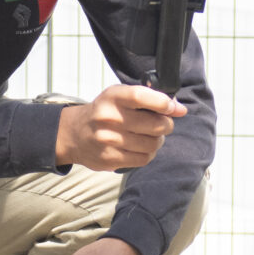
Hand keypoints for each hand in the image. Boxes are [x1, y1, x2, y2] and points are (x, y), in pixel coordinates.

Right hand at [55, 84, 184, 171]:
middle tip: (163, 124)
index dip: (164, 103)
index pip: (142, 96)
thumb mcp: (119, 97)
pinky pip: (143, 158)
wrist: (75, 133)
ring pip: (152, 143)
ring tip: (151, 136)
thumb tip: (178, 108)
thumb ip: (148, 98)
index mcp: (112, 97)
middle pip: (155, 124)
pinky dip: (148, 153)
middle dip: (166, 125)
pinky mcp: (110, 158)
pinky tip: (142, 147)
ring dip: (158, 141)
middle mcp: (109, 118)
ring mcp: (108, 140)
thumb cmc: (104, 112)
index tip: (173, 108)